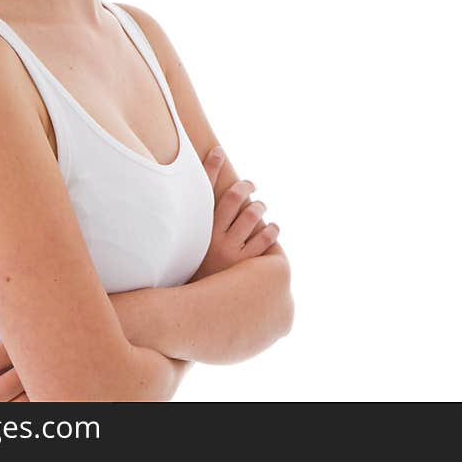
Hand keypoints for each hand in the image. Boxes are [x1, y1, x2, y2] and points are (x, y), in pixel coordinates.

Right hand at [190, 145, 279, 279]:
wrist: (198, 309)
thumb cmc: (194, 269)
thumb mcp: (189, 244)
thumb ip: (193, 221)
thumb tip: (198, 192)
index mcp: (197, 230)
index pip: (205, 189)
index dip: (211, 166)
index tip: (219, 151)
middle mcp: (214, 239)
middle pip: (235, 199)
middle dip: (246, 187)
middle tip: (250, 185)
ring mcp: (232, 253)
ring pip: (253, 216)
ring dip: (260, 207)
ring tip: (260, 207)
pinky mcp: (247, 267)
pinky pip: (266, 239)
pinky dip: (271, 230)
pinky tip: (271, 229)